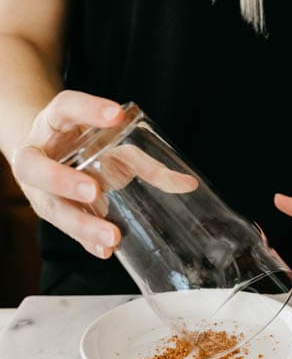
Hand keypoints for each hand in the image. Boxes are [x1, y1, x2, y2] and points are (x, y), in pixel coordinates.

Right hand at [10, 90, 196, 259]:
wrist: (51, 157)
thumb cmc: (87, 148)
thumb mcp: (113, 146)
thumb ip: (147, 164)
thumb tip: (189, 185)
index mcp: (53, 123)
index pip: (64, 108)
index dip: (87, 110)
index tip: (116, 116)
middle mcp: (36, 154)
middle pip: (35, 167)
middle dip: (62, 180)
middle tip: (94, 190)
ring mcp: (37, 188)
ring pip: (49, 206)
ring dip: (79, 223)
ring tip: (111, 235)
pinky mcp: (48, 212)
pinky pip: (63, 230)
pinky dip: (85, 241)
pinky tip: (104, 251)